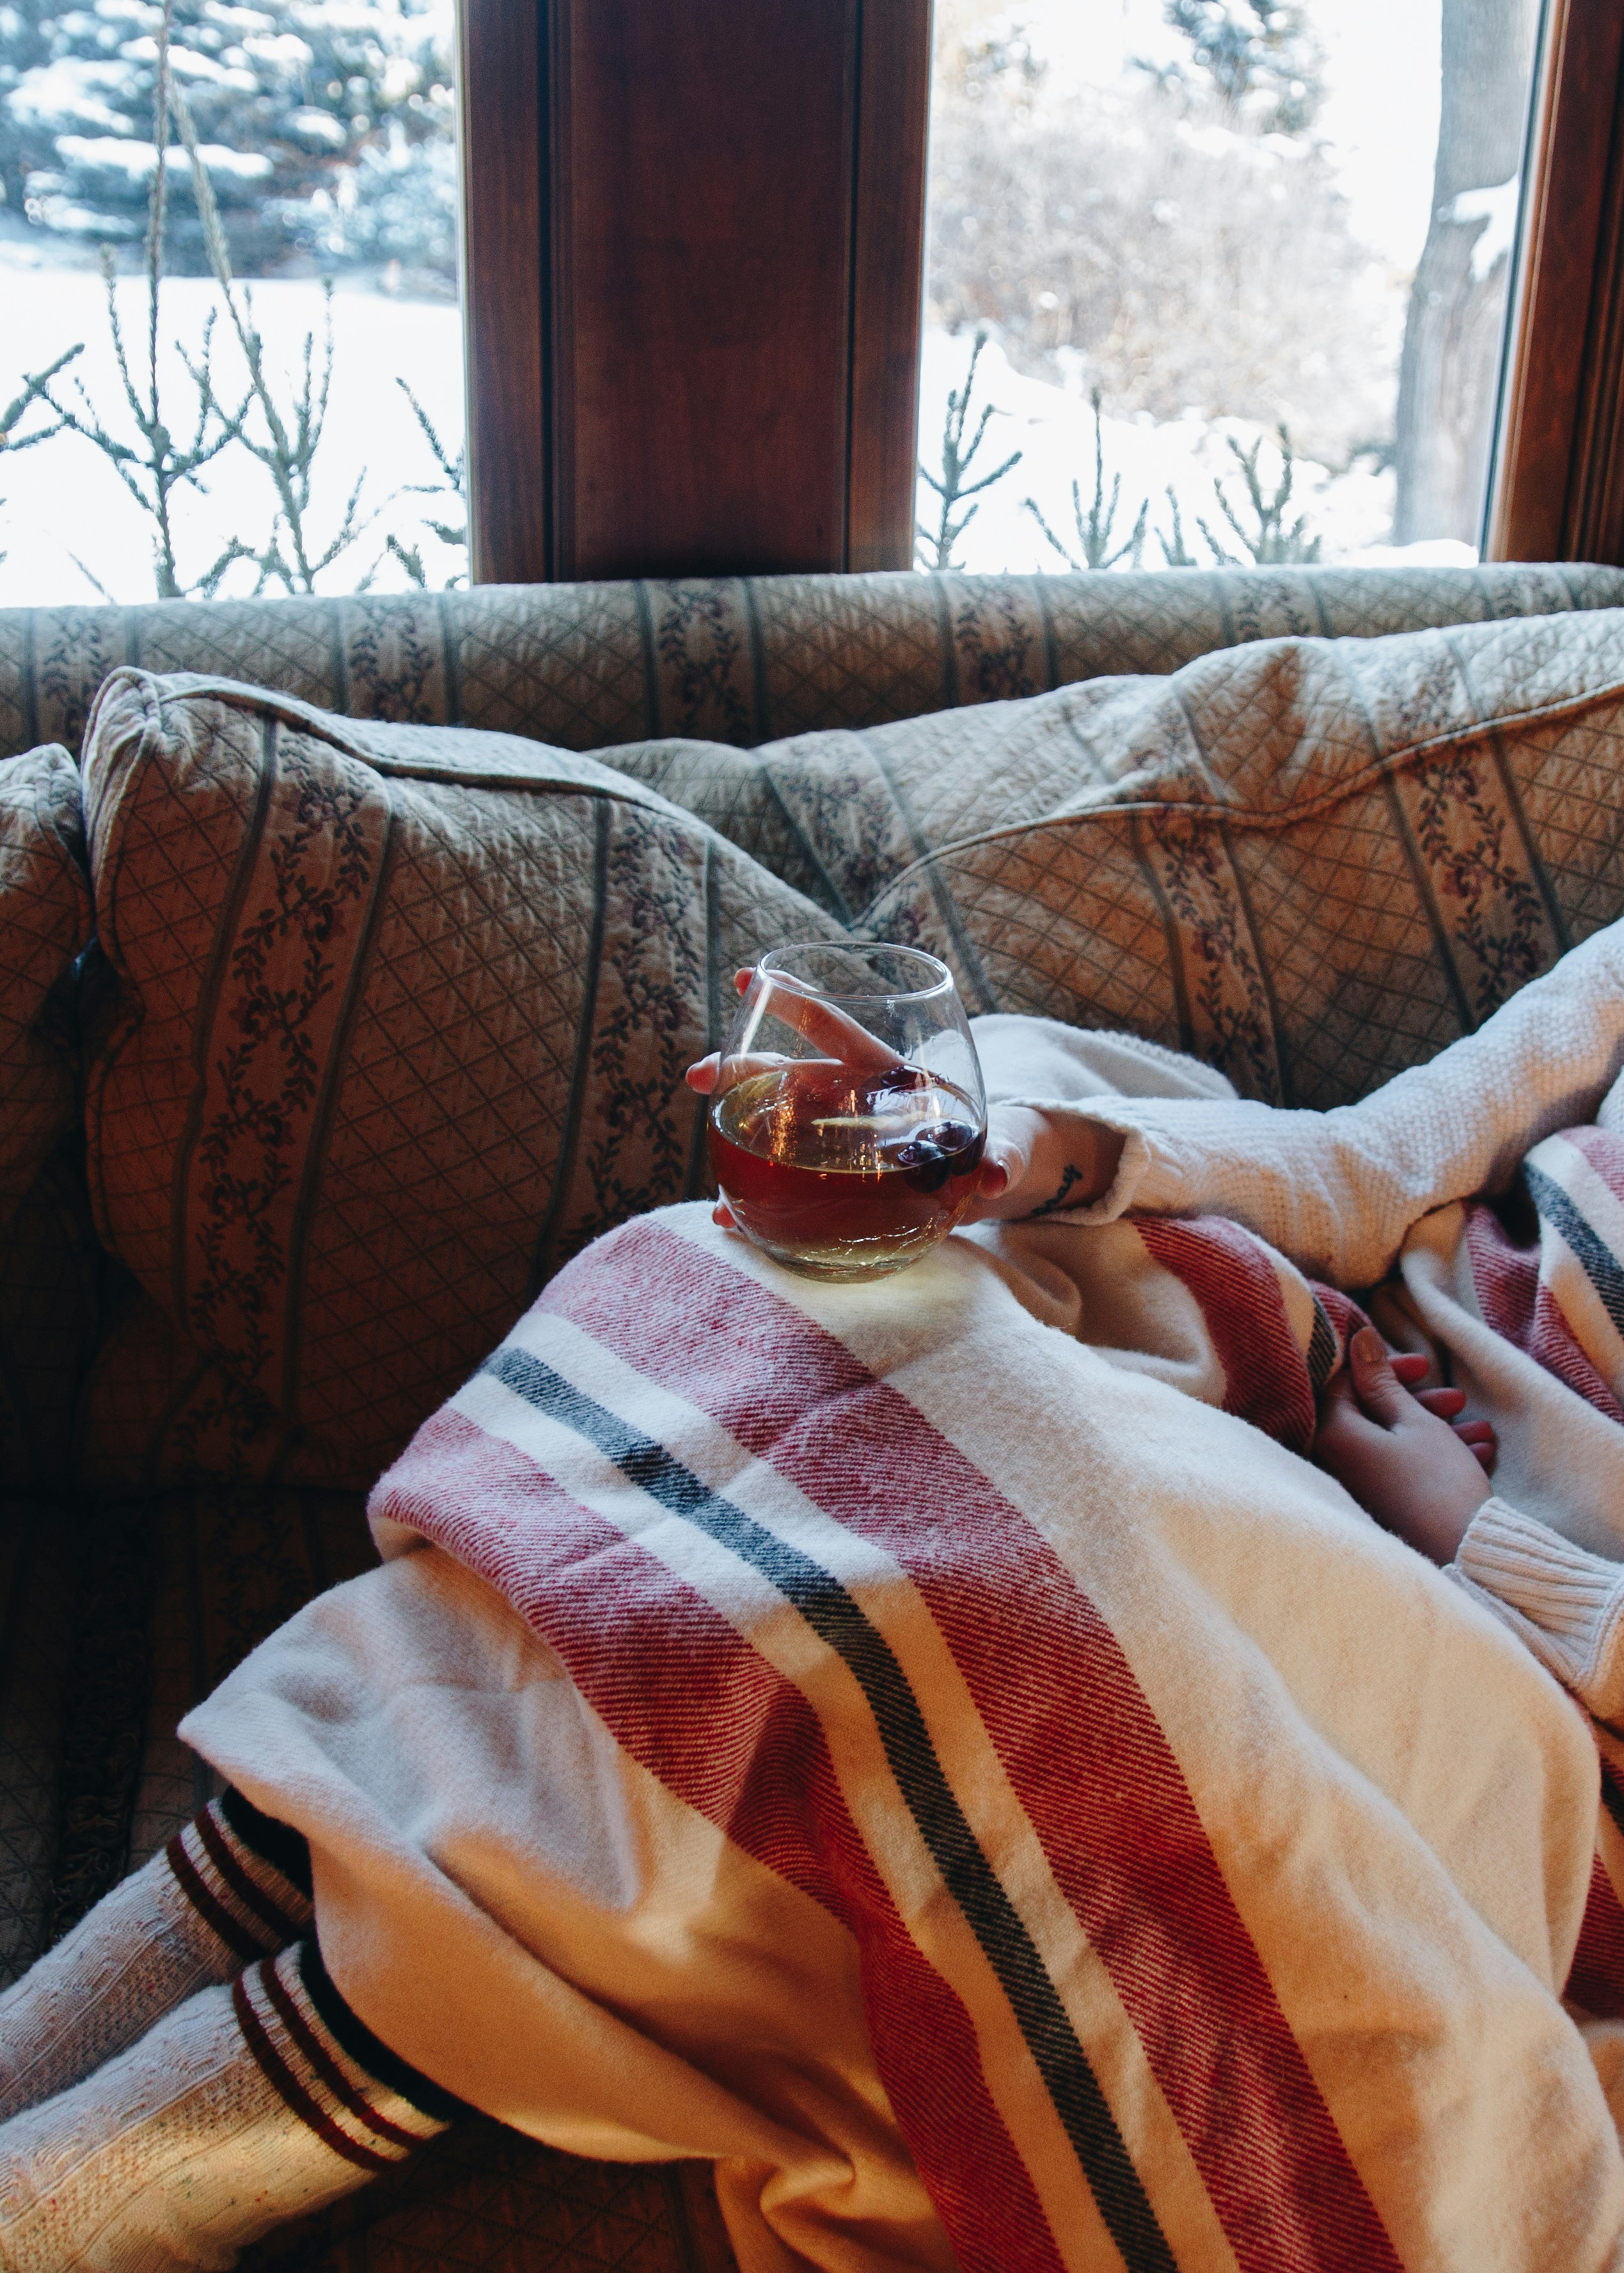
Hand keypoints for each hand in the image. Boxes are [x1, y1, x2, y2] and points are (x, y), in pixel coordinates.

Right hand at [685, 970, 1125, 1228]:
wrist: (987, 1183)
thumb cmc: (995, 1146)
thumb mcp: (1005, 1147)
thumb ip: (1004, 1157)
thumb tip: (999, 1177)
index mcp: (891, 1075)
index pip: (841, 1031)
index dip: (800, 1005)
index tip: (754, 977)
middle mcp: (852, 1101)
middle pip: (790, 1077)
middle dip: (741, 1071)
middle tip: (697, 1073)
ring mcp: (838, 1143)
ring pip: (777, 1133)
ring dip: (737, 1144)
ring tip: (705, 1163)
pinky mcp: (834, 1184)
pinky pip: (788, 1188)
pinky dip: (758, 1203)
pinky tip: (729, 1219)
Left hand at [1312, 1326, 1495, 1565]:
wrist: (1464, 1556)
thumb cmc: (1438, 1483)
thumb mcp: (1414, 1422)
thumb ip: (1382, 1381)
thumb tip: (1357, 1340)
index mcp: (1331, 1436)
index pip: (1345, 1384)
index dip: (1386, 1368)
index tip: (1425, 1366)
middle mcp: (1332, 1464)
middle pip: (1370, 1415)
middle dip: (1420, 1403)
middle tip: (1459, 1400)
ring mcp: (1354, 1489)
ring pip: (1393, 1445)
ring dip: (1438, 1432)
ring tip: (1483, 1432)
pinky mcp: (1379, 1509)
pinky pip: (1400, 1472)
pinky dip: (1434, 1460)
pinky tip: (1478, 1456)